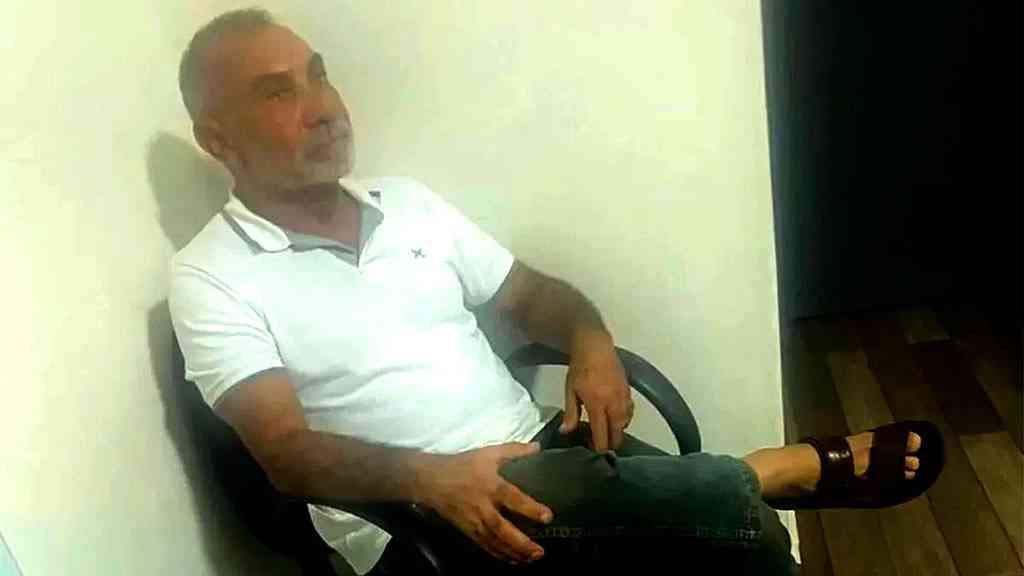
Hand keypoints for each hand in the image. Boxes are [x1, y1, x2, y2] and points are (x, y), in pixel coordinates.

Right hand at [415, 443, 552, 563]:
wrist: (431, 480)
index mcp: (492, 486)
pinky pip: (485, 546)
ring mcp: (474, 522)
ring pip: (495, 542)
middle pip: (503, 529)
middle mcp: (484, 507)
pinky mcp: (468, 530)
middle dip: (521, 543)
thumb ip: (515, 450)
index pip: (514, 499)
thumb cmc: (463, 465)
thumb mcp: (489, 453)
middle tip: (540, 552)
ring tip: (531, 559)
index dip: (531, 509)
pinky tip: (513, 560)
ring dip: (513, 552)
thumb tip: (538, 447)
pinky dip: (499, 554)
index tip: (548, 517)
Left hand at [561, 334, 633, 451]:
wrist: (595, 348)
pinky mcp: (629, 391)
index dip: (600, 446)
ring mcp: (623, 397)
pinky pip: (630, 411)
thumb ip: (571, 413)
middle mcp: (613, 403)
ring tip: (610, 434)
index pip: (602, 433)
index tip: (596, 451)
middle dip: (612, 443)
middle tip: (604, 447)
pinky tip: (617, 419)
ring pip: (626, 423)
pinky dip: (625, 419)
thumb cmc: (580, 368)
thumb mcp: (570, 390)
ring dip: (618, 431)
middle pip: (617, 432)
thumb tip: (566, 431)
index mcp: (597, 404)